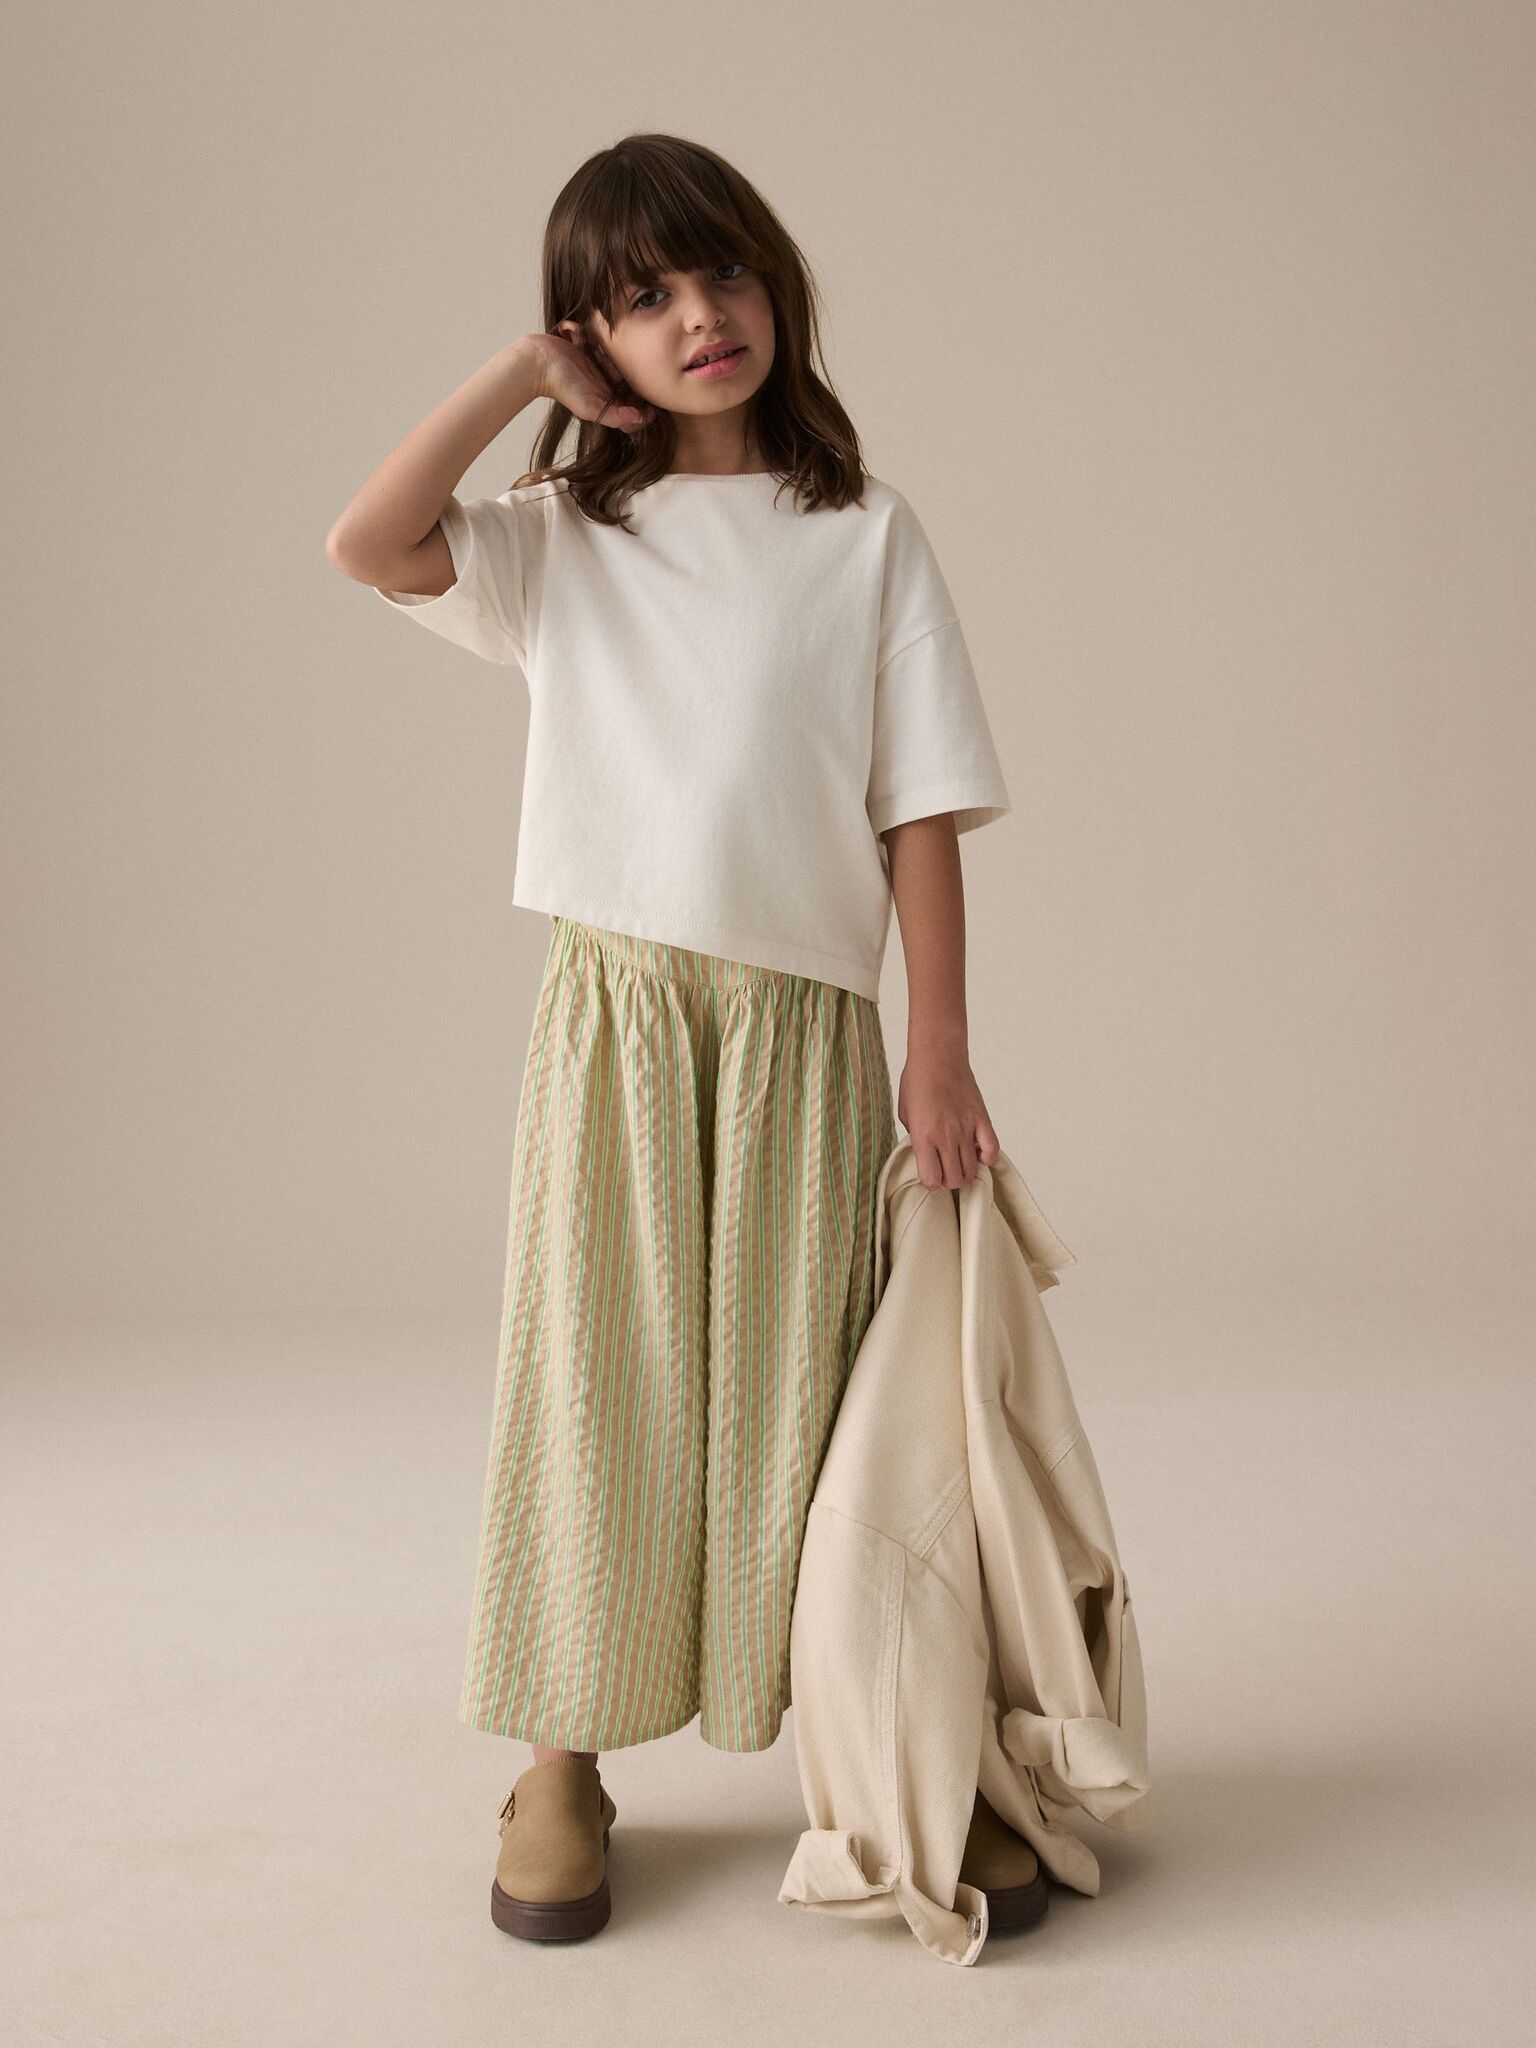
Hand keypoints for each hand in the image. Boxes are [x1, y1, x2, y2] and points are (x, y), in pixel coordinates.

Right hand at [525, 327, 654, 433]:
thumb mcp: (590, 407)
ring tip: (605, 356)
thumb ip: (615, 416)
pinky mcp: (597, 352)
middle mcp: (609, 388)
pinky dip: (610, 348)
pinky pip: (613, 351)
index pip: (634, 413)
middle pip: (634, 388)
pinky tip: (598, 346)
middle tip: (626, 373)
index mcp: (609, 404)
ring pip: (626, 367)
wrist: (540, 360)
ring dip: (622, 360)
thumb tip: (640, 419)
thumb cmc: (563, 386)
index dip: (645, 411)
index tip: (651, 403)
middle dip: (634, 380)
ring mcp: (603, 369)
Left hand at [896, 1047, 1001, 1188]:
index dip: (930, 1180)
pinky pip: (992, 1150)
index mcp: (924, 1136)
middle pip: (955, 1179)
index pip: (932, 1179)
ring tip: (959, 1160)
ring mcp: (967, 1129)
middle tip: (945, 1168)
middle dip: (948, 1180)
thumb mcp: (905, 1114)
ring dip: (965, 1171)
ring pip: (972, 1170)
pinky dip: (986, 1157)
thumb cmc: (917, 1081)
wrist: (938, 1056)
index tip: (929, 1171)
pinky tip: (977, 1151)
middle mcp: (946, 1137)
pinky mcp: (982, 1119)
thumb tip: (926, 1154)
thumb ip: (916, 1138)